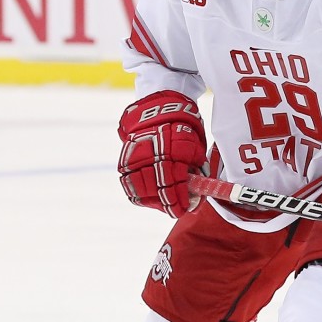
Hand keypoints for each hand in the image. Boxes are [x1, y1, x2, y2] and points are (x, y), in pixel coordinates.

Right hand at [117, 91, 206, 218]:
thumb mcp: (195, 147)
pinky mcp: (124, 162)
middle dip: (169, 203)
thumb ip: (197, 171)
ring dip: (154, 201)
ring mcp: (136, 158)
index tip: (186, 208)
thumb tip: (197, 196)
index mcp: (174, 150)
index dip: (181, 199)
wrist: (156, 112)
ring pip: (142, 190)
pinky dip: (140, 194)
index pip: (176, 182)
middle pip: (158, 189)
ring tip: (164, 203)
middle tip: (176, 209)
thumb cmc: (182, 131)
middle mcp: (152, 155)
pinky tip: (150, 197)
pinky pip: (130, 185)